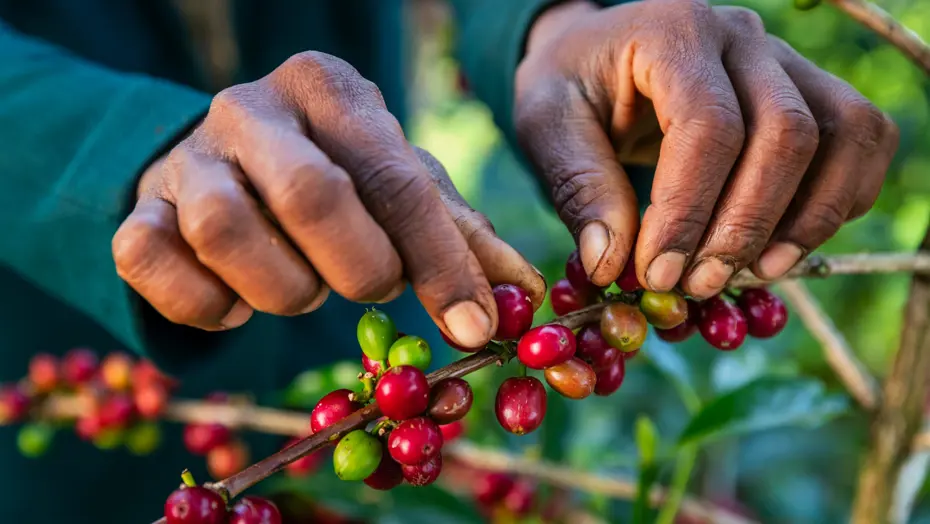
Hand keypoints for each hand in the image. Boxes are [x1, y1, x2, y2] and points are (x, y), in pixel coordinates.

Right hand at [112, 51, 544, 347]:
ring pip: (229, 234)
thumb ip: (457, 233)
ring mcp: (186, 159)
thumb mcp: (398, 187)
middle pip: (312, 196)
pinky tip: (238, 302)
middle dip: (358, 268)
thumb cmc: (334, 178)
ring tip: (304, 286)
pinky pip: (152, 266)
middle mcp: (251, 108)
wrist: (224, 166)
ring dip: (283, 289)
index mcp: (331, 92)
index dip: (440, 260)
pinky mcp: (136, 212)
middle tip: (371, 288)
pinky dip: (207, 306)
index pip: (396, 178)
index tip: (474, 326)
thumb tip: (527, 292)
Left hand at [516, 0, 898, 297]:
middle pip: (786, 132)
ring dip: (807, 219)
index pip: (707, 126)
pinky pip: (862, 139)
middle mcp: (742, 36)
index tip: (657, 274)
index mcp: (673, 32)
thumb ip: (578, 186)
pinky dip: (841, 198)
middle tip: (698, 285)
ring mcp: (785, 59)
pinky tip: (787, 242)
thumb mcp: (547, 125)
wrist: (600, 53)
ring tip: (751, 274)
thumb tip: (612, 263)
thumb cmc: (572, 87)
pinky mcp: (810, 88)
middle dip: (744, 225)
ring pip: (843, 133)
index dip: (689, 211)